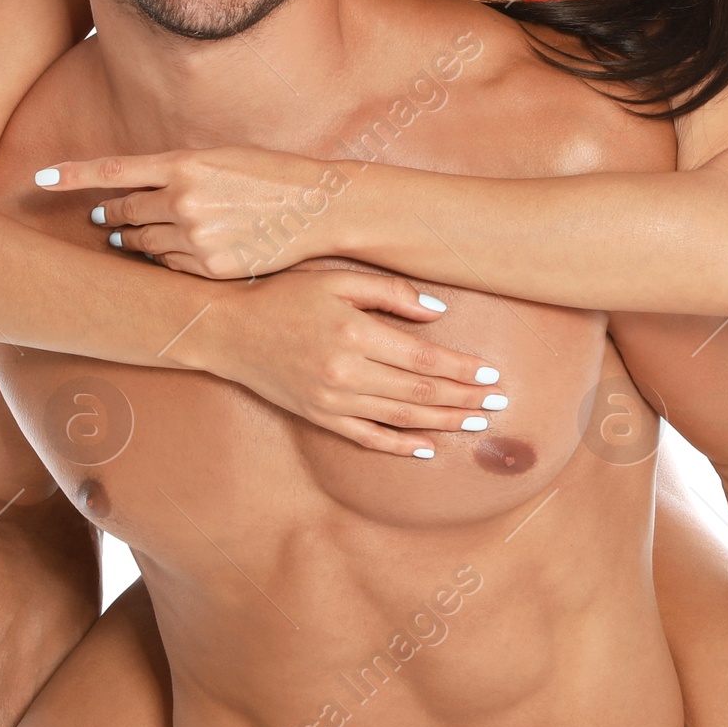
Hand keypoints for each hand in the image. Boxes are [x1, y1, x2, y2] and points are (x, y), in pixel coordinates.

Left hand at [37, 148, 354, 277]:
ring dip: (135, 238)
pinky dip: (167, 259)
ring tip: (135, 235)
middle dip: (109, 214)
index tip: (39, 180)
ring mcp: (195, 236)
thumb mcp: (221, 157)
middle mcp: (183, 199)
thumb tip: (137, 186)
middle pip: (123, 211)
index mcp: (184, 163)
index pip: (111, 170)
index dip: (70, 175)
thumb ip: (177, 169)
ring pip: (143, 242)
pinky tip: (182, 251)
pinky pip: (170, 266)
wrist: (317, 207)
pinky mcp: (209, 267)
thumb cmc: (270, 175)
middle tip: (102, 218)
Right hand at [198, 269, 504, 457]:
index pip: (424, 358)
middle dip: (464, 399)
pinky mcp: (319, 417)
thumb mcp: (336, 278)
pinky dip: (400, 446)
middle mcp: (346, 372)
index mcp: (354, 333)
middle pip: (420, 391)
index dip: (462, 368)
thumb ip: (389, 292)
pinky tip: (427, 448)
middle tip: (499, 404)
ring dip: (444, 422)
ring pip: (401, 417)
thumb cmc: (284, 296)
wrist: (228, 331)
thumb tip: (439, 313)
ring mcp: (331, 401)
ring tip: (477, 424)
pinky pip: (367, 438)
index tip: (491, 373)